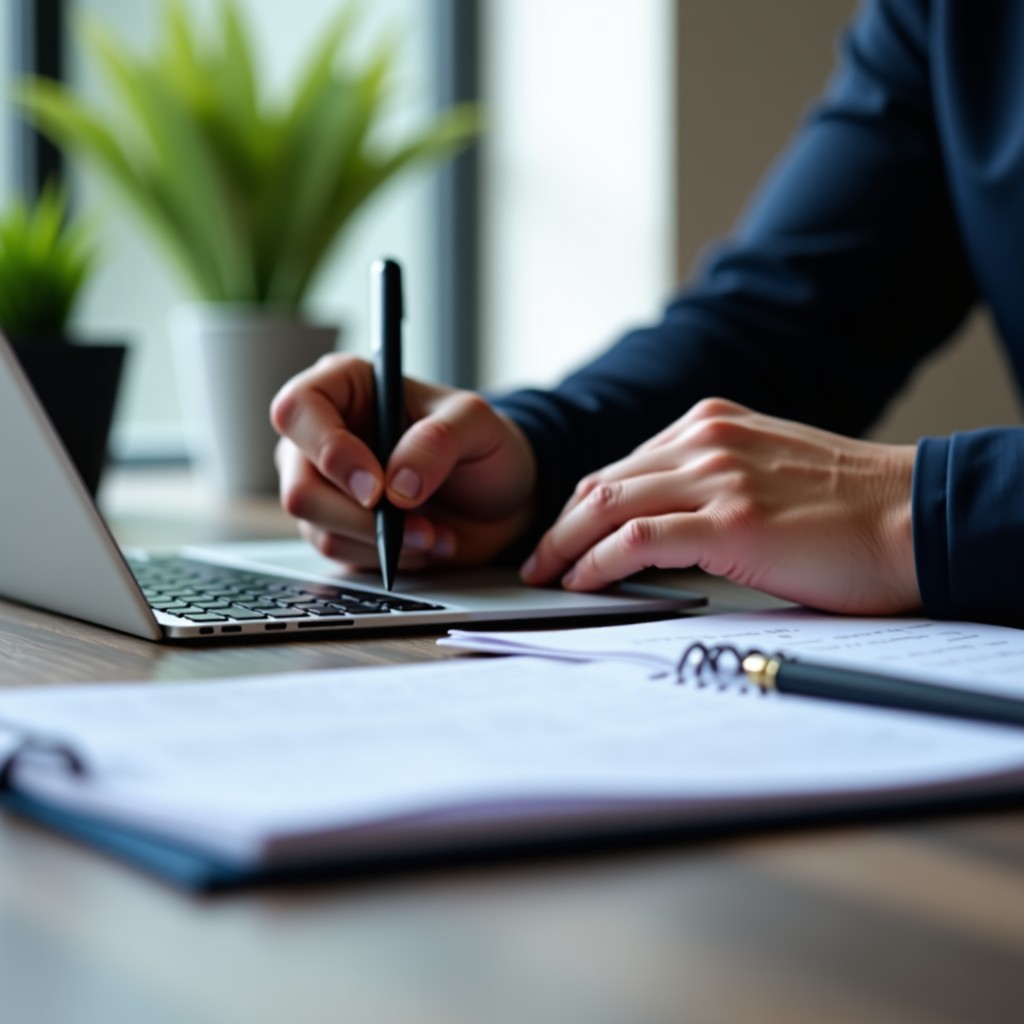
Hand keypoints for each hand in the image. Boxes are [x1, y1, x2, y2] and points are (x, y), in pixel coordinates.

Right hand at [271, 354, 536, 570]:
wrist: (501, 500)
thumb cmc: (482, 446)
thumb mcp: (476, 425)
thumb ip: (438, 441)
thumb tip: (397, 485)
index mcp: (345, 385)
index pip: (298, 409)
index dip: (328, 451)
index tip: (376, 487)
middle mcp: (323, 434)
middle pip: (299, 486)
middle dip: (359, 516)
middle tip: (415, 522)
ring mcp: (325, 484)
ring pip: (317, 528)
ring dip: (383, 541)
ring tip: (434, 532)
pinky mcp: (337, 527)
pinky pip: (342, 553)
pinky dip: (389, 557)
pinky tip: (427, 542)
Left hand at [520, 397, 919, 614]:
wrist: (917, 515)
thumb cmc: (849, 507)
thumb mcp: (768, 469)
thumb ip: (713, 480)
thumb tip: (663, 523)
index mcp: (711, 424)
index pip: (622, 466)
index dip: (582, 507)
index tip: (562, 536)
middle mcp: (705, 441)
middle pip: (602, 483)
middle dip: (560, 527)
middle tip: (537, 561)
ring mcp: (717, 476)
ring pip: (607, 506)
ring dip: (566, 546)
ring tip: (546, 577)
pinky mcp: (730, 520)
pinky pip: (637, 539)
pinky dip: (598, 563)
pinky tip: (584, 582)